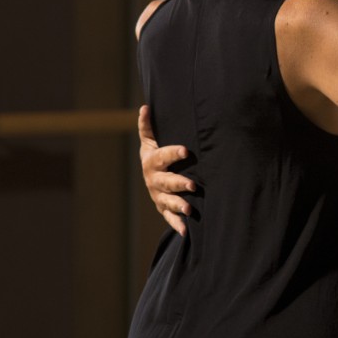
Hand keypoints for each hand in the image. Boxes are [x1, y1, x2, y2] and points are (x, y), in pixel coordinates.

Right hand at [138, 105, 195, 235]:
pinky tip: (187, 231)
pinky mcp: (163, 208)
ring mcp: (158, 195)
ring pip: (167, 201)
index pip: (163, 156)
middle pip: (166, 182)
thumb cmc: (155, 154)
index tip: (186, 150)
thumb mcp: (150, 140)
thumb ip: (147, 126)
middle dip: (179, 184)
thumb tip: (144, 107)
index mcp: (152, 161)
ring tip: (189, 209)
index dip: (173, 153)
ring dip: (178, 206)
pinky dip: (177, 225)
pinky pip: (169, 218)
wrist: (150, 175)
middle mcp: (154, 180)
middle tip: (193, 185)